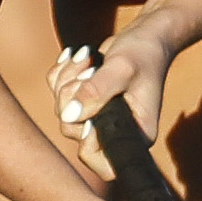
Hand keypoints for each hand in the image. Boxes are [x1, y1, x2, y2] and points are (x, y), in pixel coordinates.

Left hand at [53, 29, 172, 181]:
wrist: (145, 35)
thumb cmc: (142, 52)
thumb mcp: (122, 68)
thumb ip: (96, 92)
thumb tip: (69, 115)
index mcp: (134, 134)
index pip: (104, 165)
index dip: (88, 143)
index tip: (90, 115)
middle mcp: (114, 131)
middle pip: (73, 131)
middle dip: (73, 96)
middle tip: (91, 71)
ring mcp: (96, 117)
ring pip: (62, 110)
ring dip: (68, 78)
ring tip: (89, 58)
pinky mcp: (84, 101)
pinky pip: (56, 93)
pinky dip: (63, 71)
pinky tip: (80, 56)